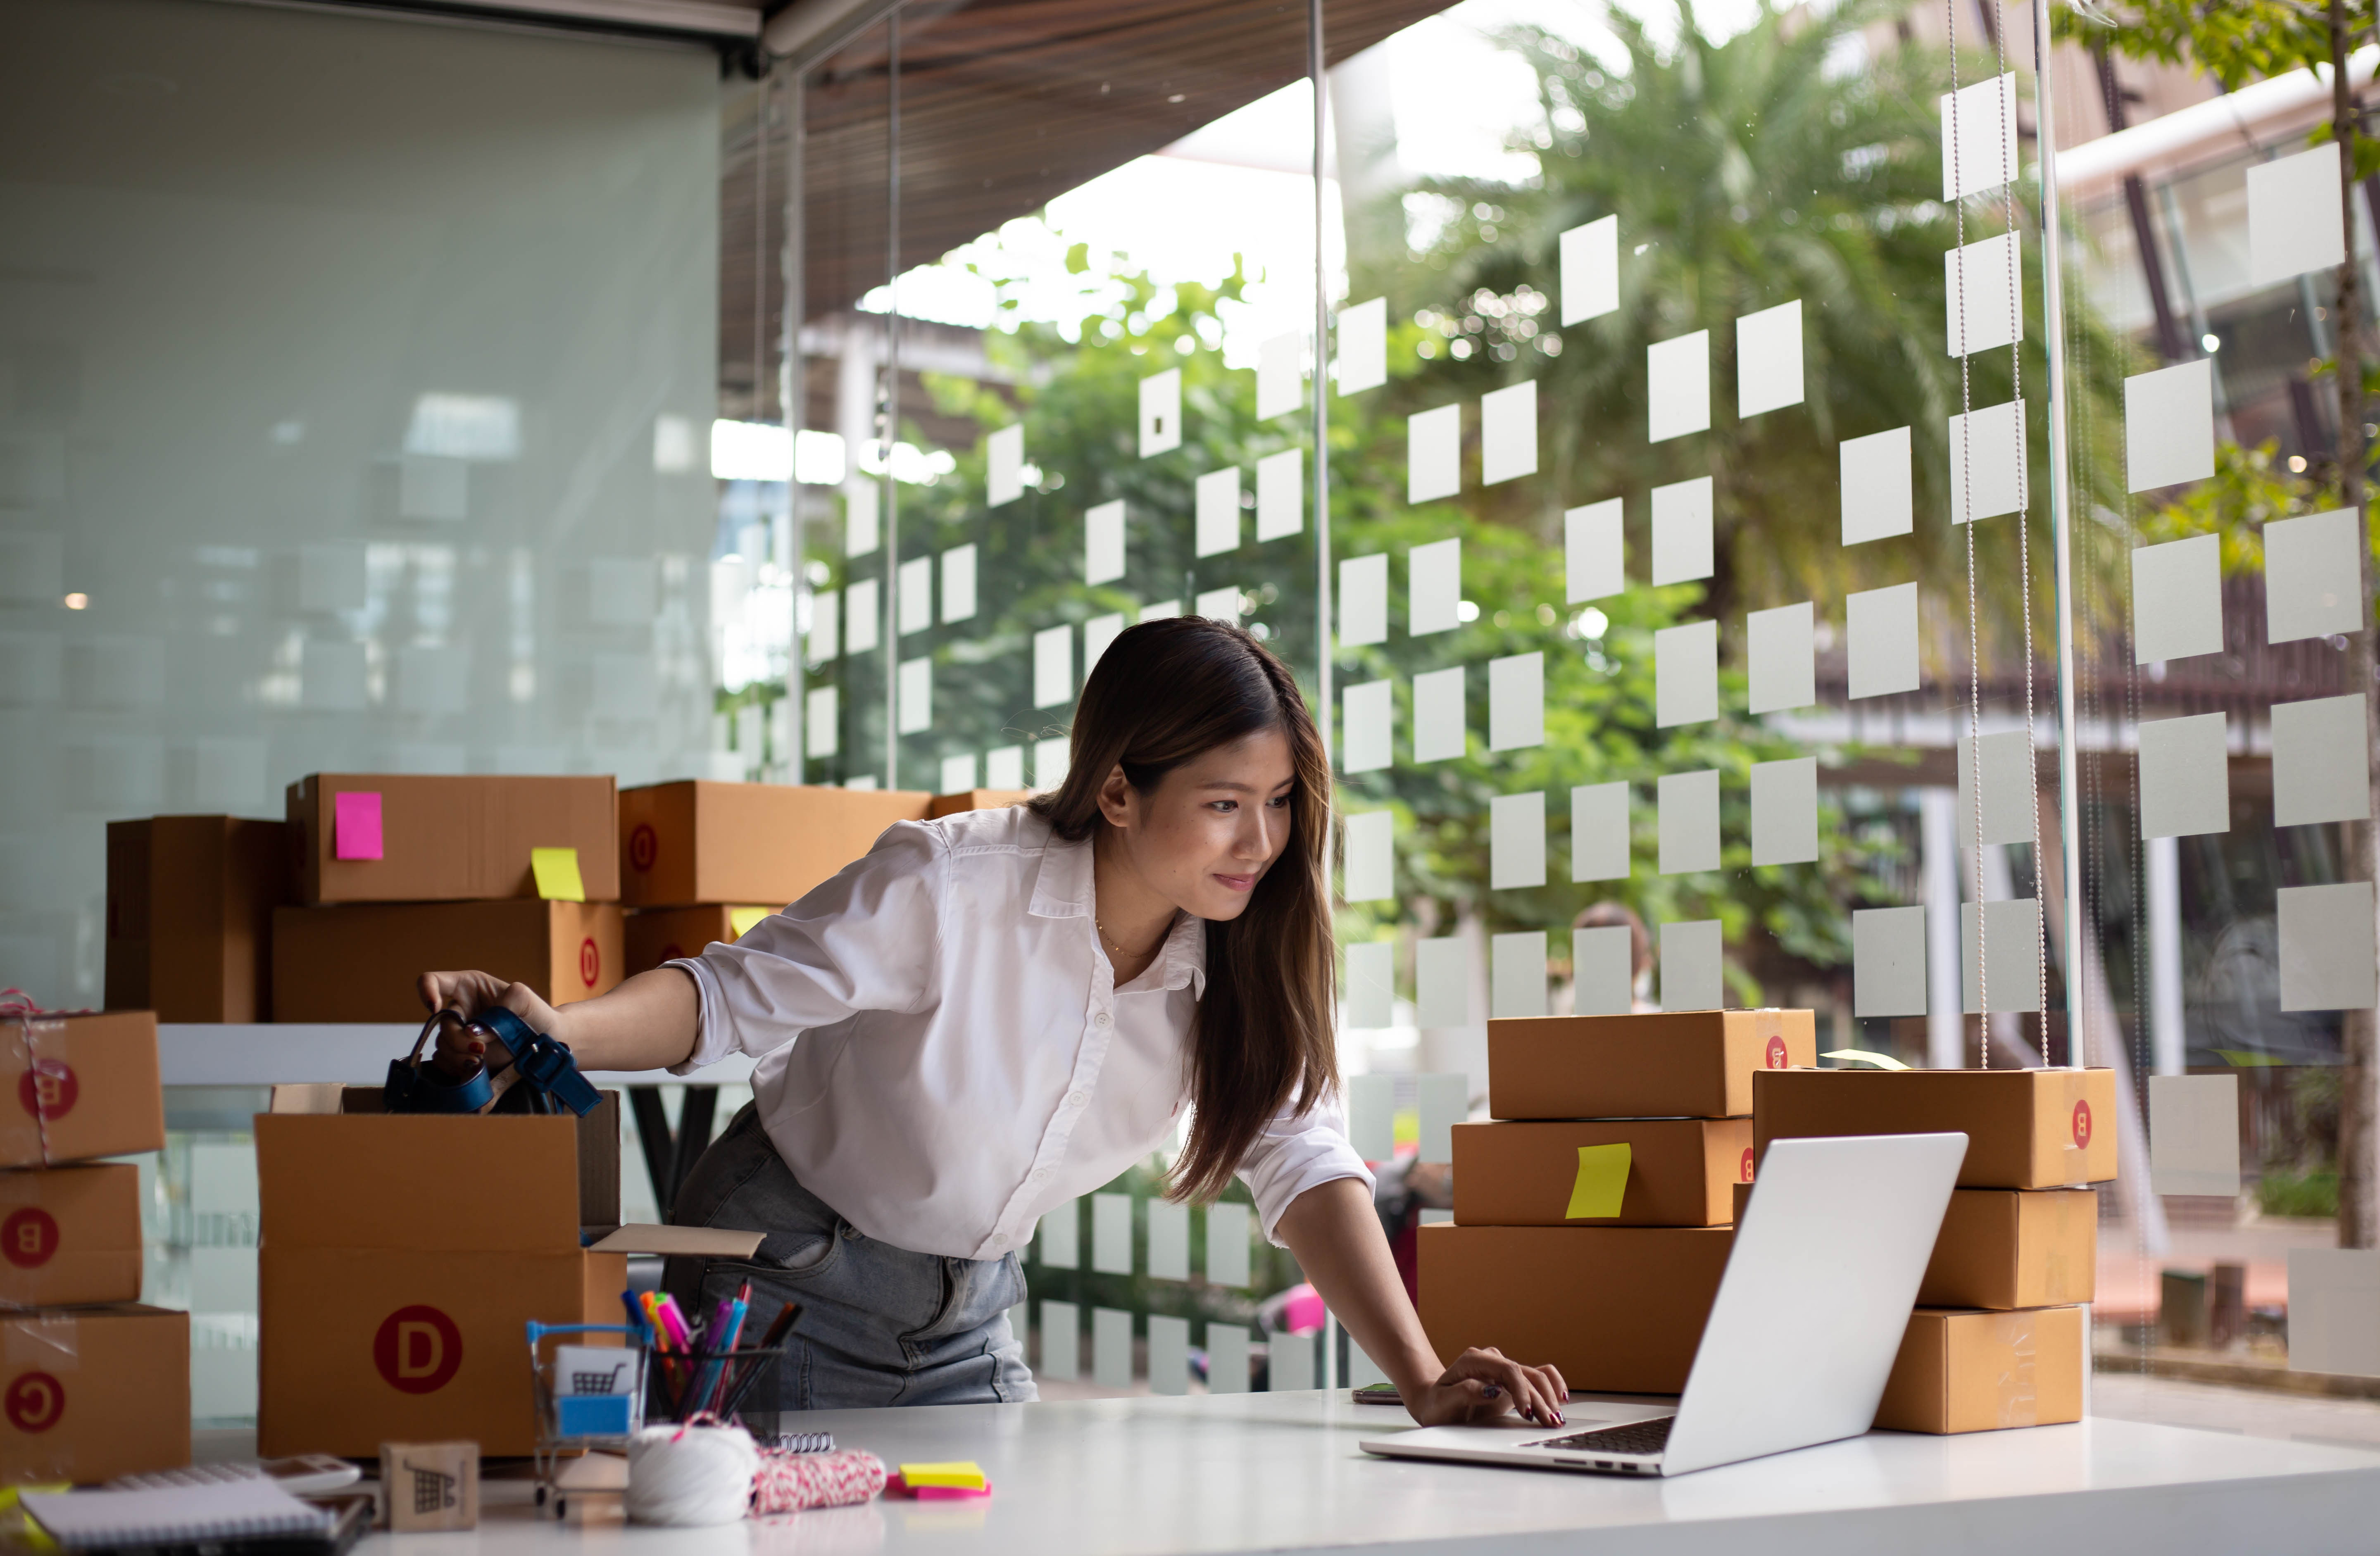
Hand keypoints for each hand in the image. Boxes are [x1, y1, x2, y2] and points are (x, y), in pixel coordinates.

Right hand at [415, 970, 562, 1079]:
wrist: (546, 1045)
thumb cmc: (537, 1015)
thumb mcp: (524, 997)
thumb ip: (499, 1005)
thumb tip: (474, 1031)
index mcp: (469, 987)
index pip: (433, 981)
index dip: (427, 991)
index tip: (435, 1007)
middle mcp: (460, 1010)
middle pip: (439, 1022)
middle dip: (457, 1038)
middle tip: (480, 1049)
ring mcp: (459, 1034)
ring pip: (441, 1045)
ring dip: (458, 1056)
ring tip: (481, 1061)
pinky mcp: (461, 1056)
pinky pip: (444, 1063)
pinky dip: (456, 1068)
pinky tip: (476, 1070)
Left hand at [1402, 1346, 1568, 1428]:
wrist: (1434, 1403)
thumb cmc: (1436, 1405)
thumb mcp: (1443, 1402)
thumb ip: (1465, 1392)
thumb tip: (1493, 1389)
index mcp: (1474, 1360)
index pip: (1507, 1369)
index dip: (1521, 1390)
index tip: (1527, 1412)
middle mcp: (1492, 1361)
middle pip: (1525, 1375)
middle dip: (1540, 1399)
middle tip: (1549, 1422)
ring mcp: (1503, 1370)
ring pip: (1535, 1376)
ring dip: (1549, 1396)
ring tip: (1557, 1418)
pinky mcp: (1512, 1382)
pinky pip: (1537, 1377)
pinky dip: (1551, 1386)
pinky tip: (1560, 1399)